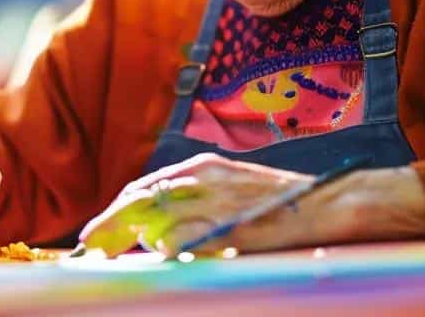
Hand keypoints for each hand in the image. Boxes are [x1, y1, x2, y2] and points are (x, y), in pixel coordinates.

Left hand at [79, 153, 424, 257]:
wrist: (335, 203)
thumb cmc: (286, 205)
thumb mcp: (233, 197)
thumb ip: (197, 212)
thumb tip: (159, 238)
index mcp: (202, 168)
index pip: (143, 190)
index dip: (115, 215)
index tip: (94, 237)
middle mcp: (203, 175)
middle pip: (139, 199)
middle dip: (110, 225)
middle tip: (89, 249)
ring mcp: (216, 196)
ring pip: (155, 213)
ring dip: (127, 234)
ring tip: (106, 254)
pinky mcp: (230, 219)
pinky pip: (186, 234)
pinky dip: (166, 246)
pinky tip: (157, 256)